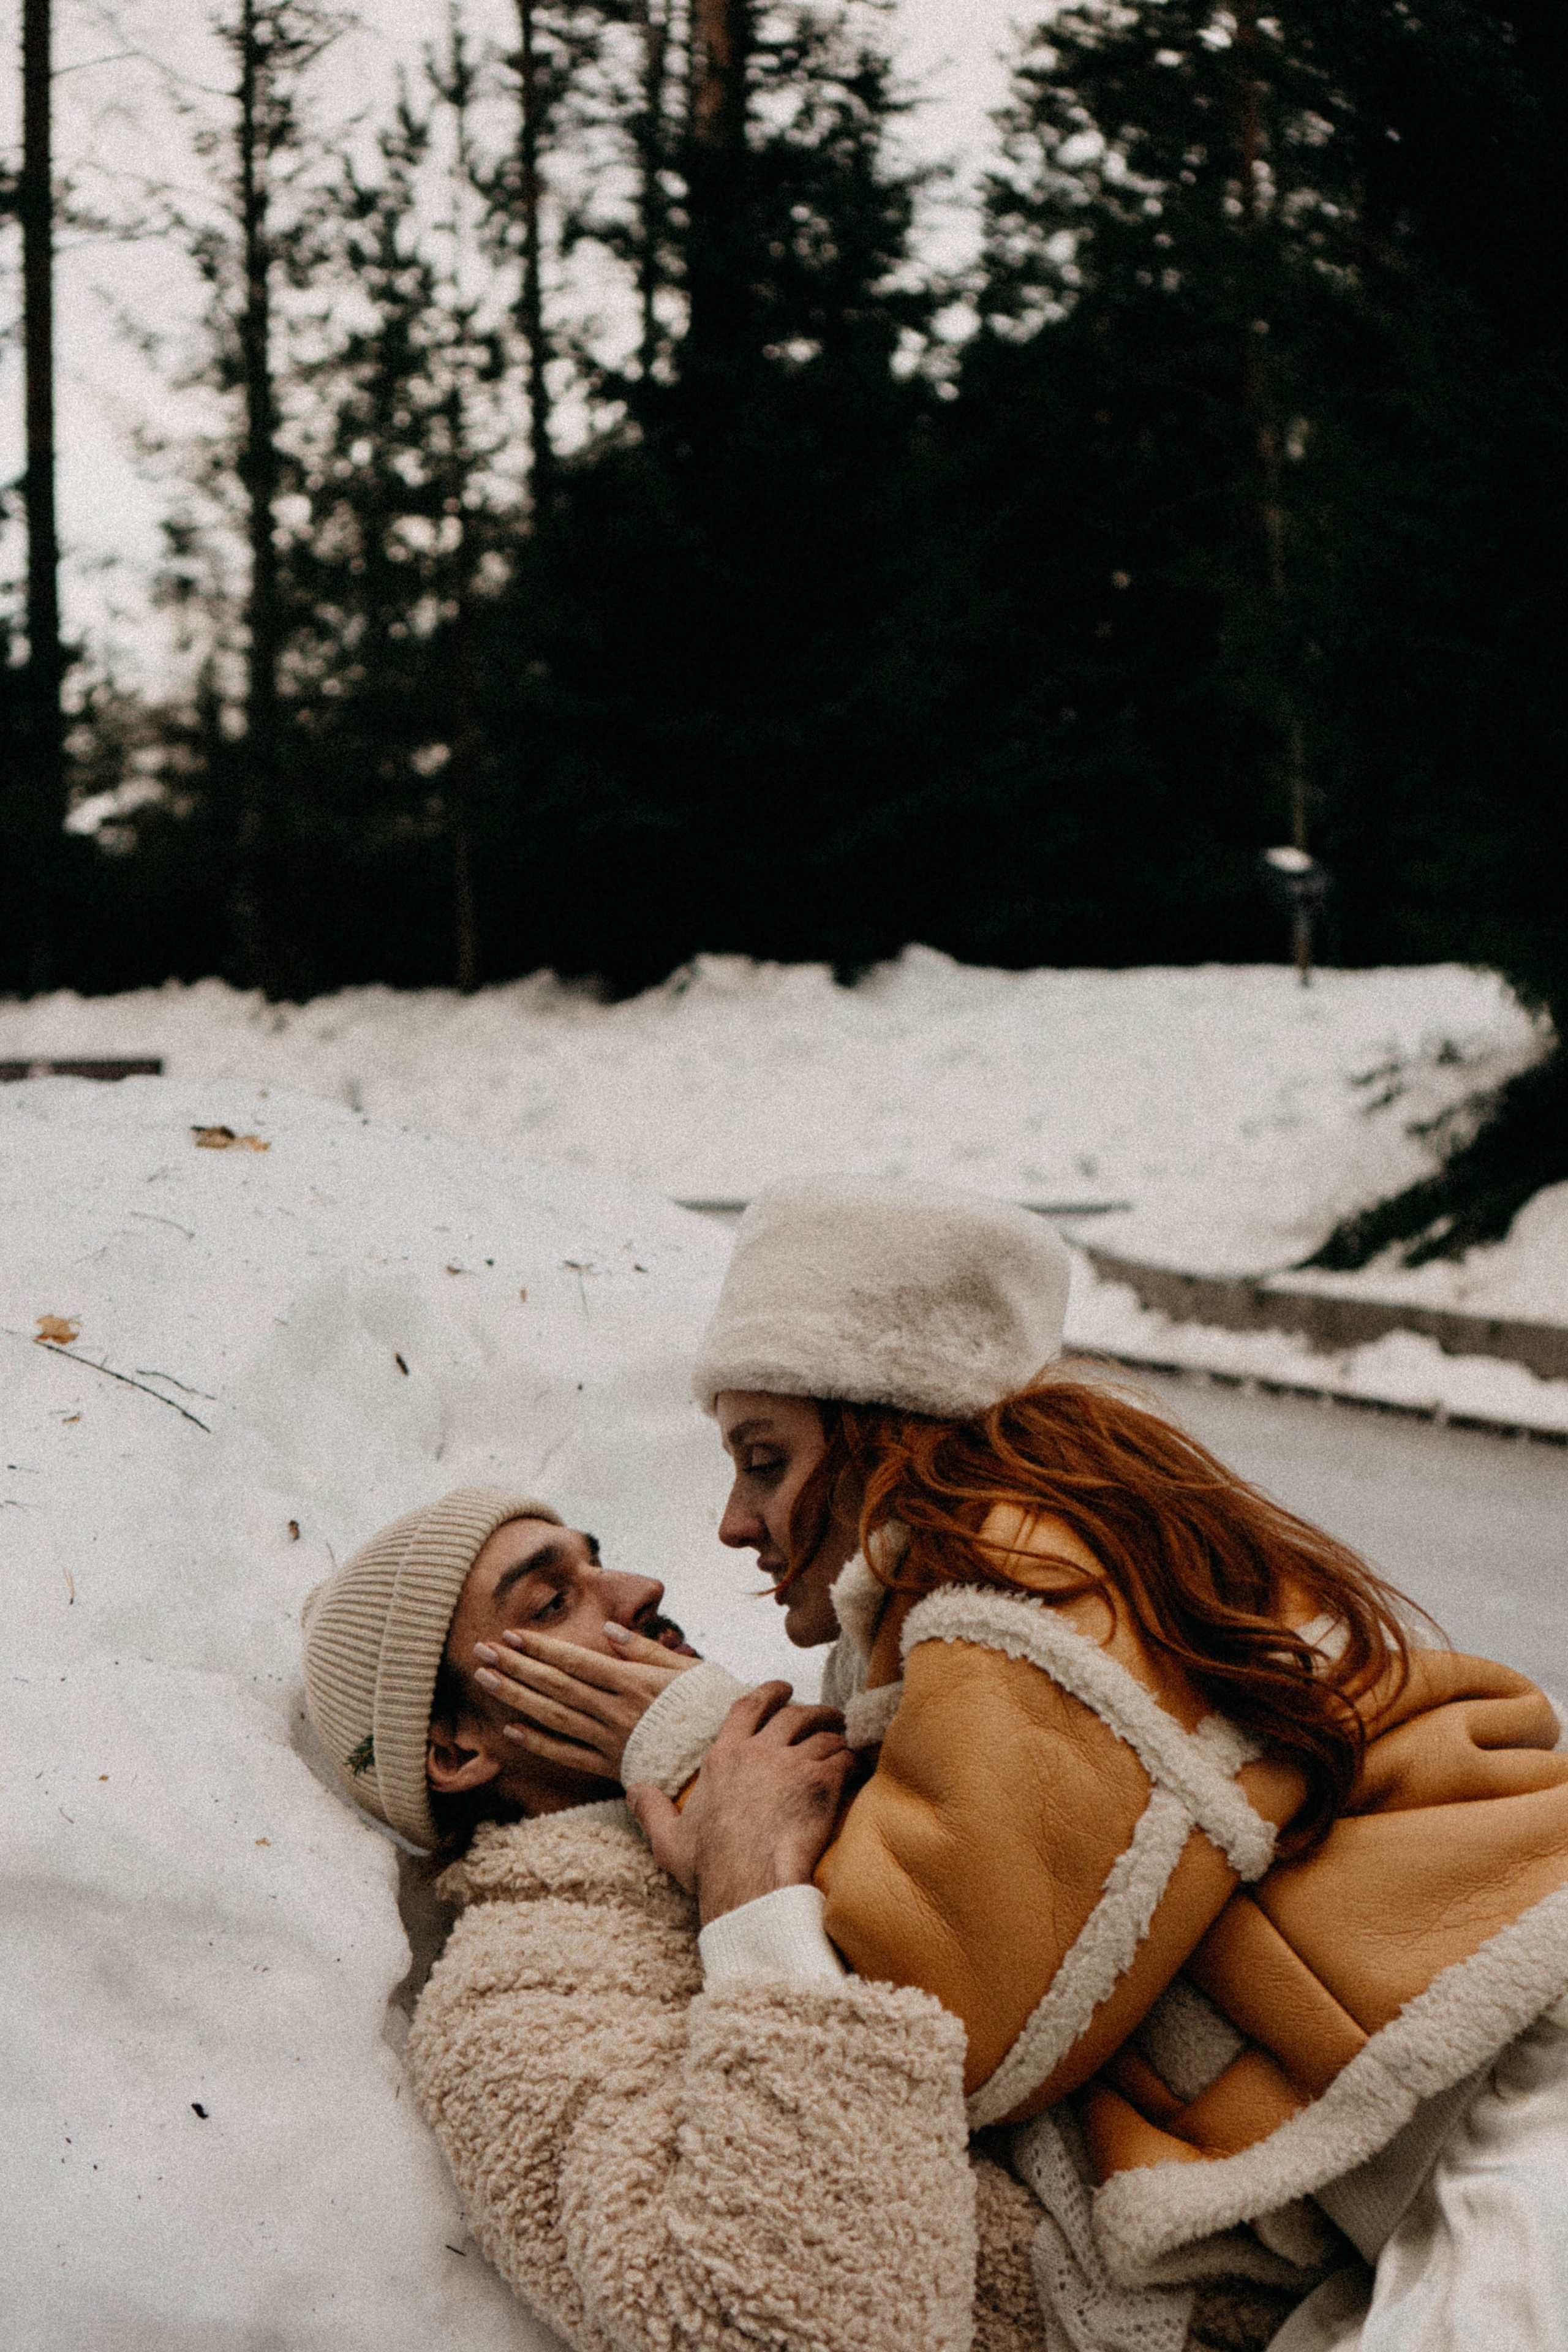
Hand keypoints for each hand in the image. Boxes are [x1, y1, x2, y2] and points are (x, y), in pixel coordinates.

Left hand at [473, 1625, 699, 1777]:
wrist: (723, 1760)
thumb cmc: (707, 1707)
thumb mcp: (685, 1669)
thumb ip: (645, 1650)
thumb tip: (610, 1629)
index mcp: (632, 1683)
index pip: (576, 1662)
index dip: (541, 1648)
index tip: (511, 1634)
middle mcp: (615, 1711)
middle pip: (556, 1686)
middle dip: (516, 1666)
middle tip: (482, 1650)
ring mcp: (609, 1741)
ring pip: (554, 1717)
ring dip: (516, 1697)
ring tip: (486, 1679)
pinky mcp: (609, 1766)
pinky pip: (567, 1755)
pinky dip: (537, 1742)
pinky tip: (510, 1730)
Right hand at [627, 1683, 852, 1924]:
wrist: (747, 1885)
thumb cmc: (710, 1866)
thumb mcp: (669, 1839)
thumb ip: (651, 1810)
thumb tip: (633, 1790)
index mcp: (723, 1757)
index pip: (747, 1707)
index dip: (768, 1692)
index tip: (783, 1689)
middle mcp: (758, 1752)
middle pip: (793, 1714)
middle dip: (813, 1709)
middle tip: (827, 1713)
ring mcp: (791, 1765)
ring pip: (823, 1734)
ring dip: (836, 1734)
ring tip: (844, 1738)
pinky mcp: (820, 1783)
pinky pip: (844, 1758)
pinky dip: (852, 1760)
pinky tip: (855, 1767)